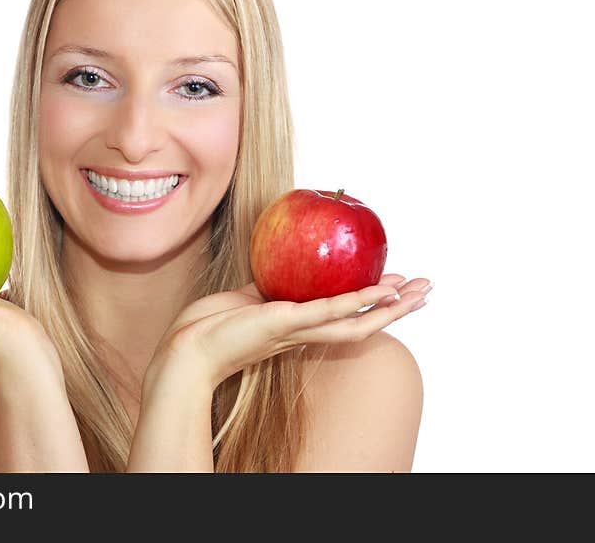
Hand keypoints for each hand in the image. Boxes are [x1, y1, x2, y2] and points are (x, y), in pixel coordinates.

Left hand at [147, 273, 431, 391]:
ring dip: (391, 307)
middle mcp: (307, 333)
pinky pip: (328, 311)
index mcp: (301, 328)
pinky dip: (356, 302)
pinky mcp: (286, 323)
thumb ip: (270, 289)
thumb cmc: (212, 326)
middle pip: (364, 322)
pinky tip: (380, 292)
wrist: (189, 349)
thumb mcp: (249, 299)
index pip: (348, 316)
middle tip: (429, 290)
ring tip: (420, 292)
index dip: (377, 304)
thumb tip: (281, 269)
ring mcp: (299, 330)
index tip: (399, 287)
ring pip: (356, 321)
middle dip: (399, 307)